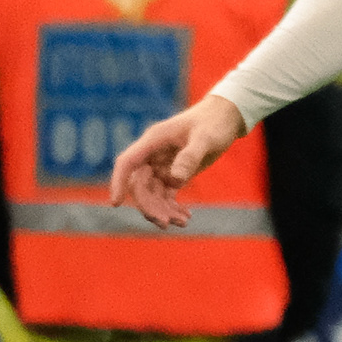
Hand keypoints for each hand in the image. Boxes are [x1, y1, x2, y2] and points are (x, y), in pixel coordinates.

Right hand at [108, 95, 248, 228]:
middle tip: (166, 223)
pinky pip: (167, 194)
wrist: (226, 117)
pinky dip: (173, 207)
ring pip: (153, 193)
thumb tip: (175, 180)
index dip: (118, 182)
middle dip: (149, 205)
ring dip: (163, 210)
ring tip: (183, 223)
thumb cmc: (214, 123)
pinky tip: (186, 217)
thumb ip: (190, 157)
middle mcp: (153, 154)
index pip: (127, 163)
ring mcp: (162, 165)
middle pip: (140, 185)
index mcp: (153, 141)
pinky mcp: (174, 173)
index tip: (115, 203)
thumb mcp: (205, 138)